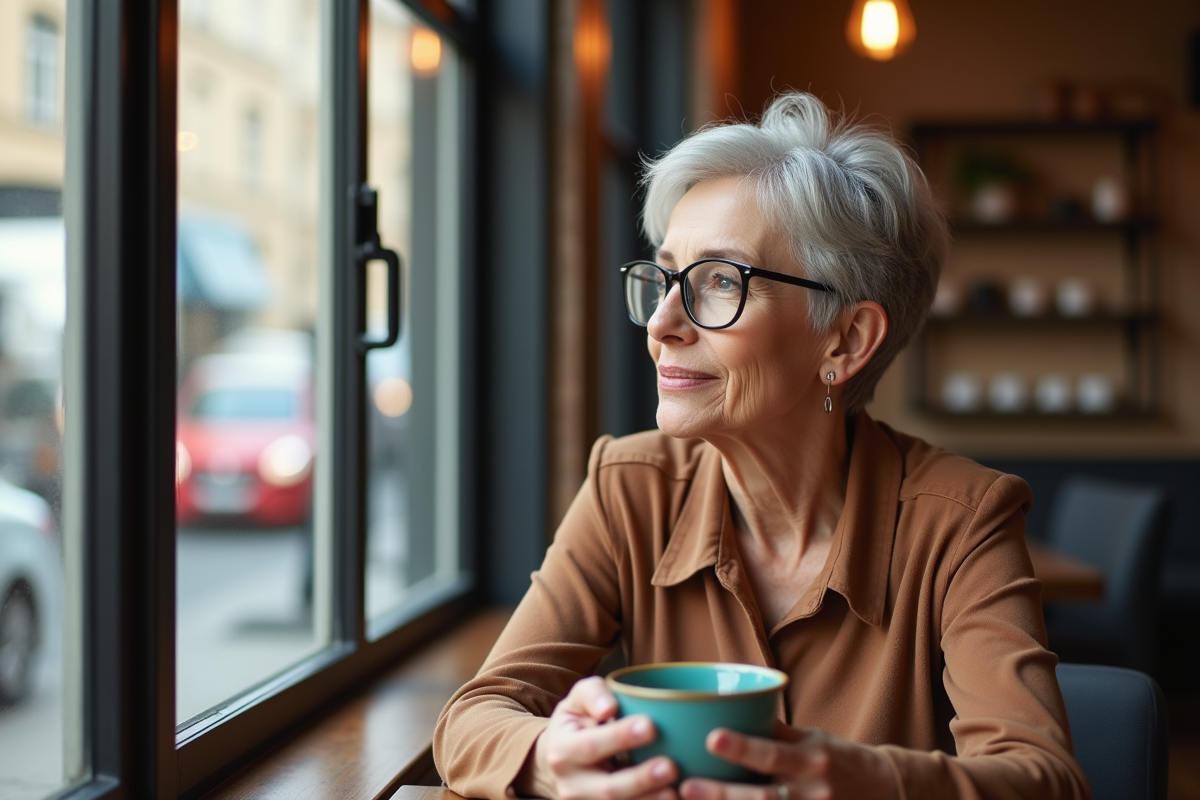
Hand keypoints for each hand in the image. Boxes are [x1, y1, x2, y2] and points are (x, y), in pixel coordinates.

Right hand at [515, 676, 679, 799]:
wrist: (559, 762)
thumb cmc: (576, 724)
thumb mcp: (576, 701)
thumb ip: (593, 695)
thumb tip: (609, 707)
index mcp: (562, 751)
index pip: (591, 745)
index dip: (620, 737)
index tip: (650, 726)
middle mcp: (571, 785)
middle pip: (608, 788)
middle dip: (640, 779)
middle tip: (671, 766)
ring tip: (674, 791)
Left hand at [677, 722, 898, 799]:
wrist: (883, 791)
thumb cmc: (838, 758)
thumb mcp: (812, 738)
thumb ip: (774, 730)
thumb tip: (731, 707)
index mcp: (811, 759)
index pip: (772, 753)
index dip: (742, 748)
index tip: (711, 738)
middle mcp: (812, 791)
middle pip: (762, 797)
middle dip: (722, 794)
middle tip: (686, 786)